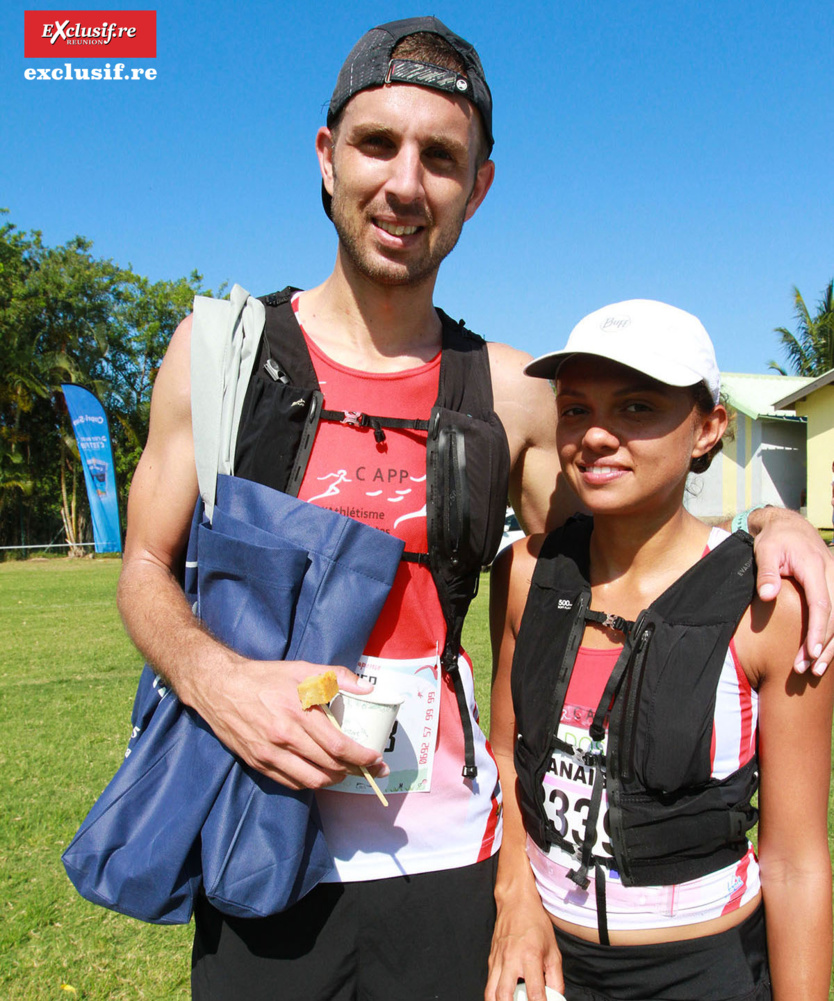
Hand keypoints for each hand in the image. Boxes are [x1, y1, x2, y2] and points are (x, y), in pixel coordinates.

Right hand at [188, 656, 386, 789]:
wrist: (220, 687)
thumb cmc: (264, 677)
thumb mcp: (302, 669)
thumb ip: (337, 677)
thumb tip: (368, 688)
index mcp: (299, 712)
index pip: (338, 746)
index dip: (361, 758)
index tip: (376, 759)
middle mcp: (285, 737)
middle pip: (328, 767)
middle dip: (354, 771)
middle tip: (368, 768)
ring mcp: (270, 753)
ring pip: (311, 780)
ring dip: (333, 780)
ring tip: (345, 771)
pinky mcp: (258, 763)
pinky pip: (291, 782)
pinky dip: (310, 781)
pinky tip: (319, 772)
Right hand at [485, 894, 563, 1000]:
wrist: (515, 902)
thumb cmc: (536, 924)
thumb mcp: (553, 950)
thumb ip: (556, 978)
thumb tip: (556, 998)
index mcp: (530, 957)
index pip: (535, 993)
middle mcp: (511, 960)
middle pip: (505, 996)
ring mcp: (498, 960)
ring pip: (491, 994)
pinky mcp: (491, 960)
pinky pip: (489, 984)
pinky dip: (494, 996)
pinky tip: (505, 998)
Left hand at [748, 506, 833, 674]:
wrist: (789, 526)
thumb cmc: (774, 540)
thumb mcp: (764, 551)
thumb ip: (766, 573)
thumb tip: (768, 596)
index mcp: (814, 567)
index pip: (821, 604)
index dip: (817, 630)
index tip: (810, 653)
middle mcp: (831, 574)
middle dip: (823, 645)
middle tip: (808, 669)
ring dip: (831, 645)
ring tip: (816, 669)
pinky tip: (825, 654)